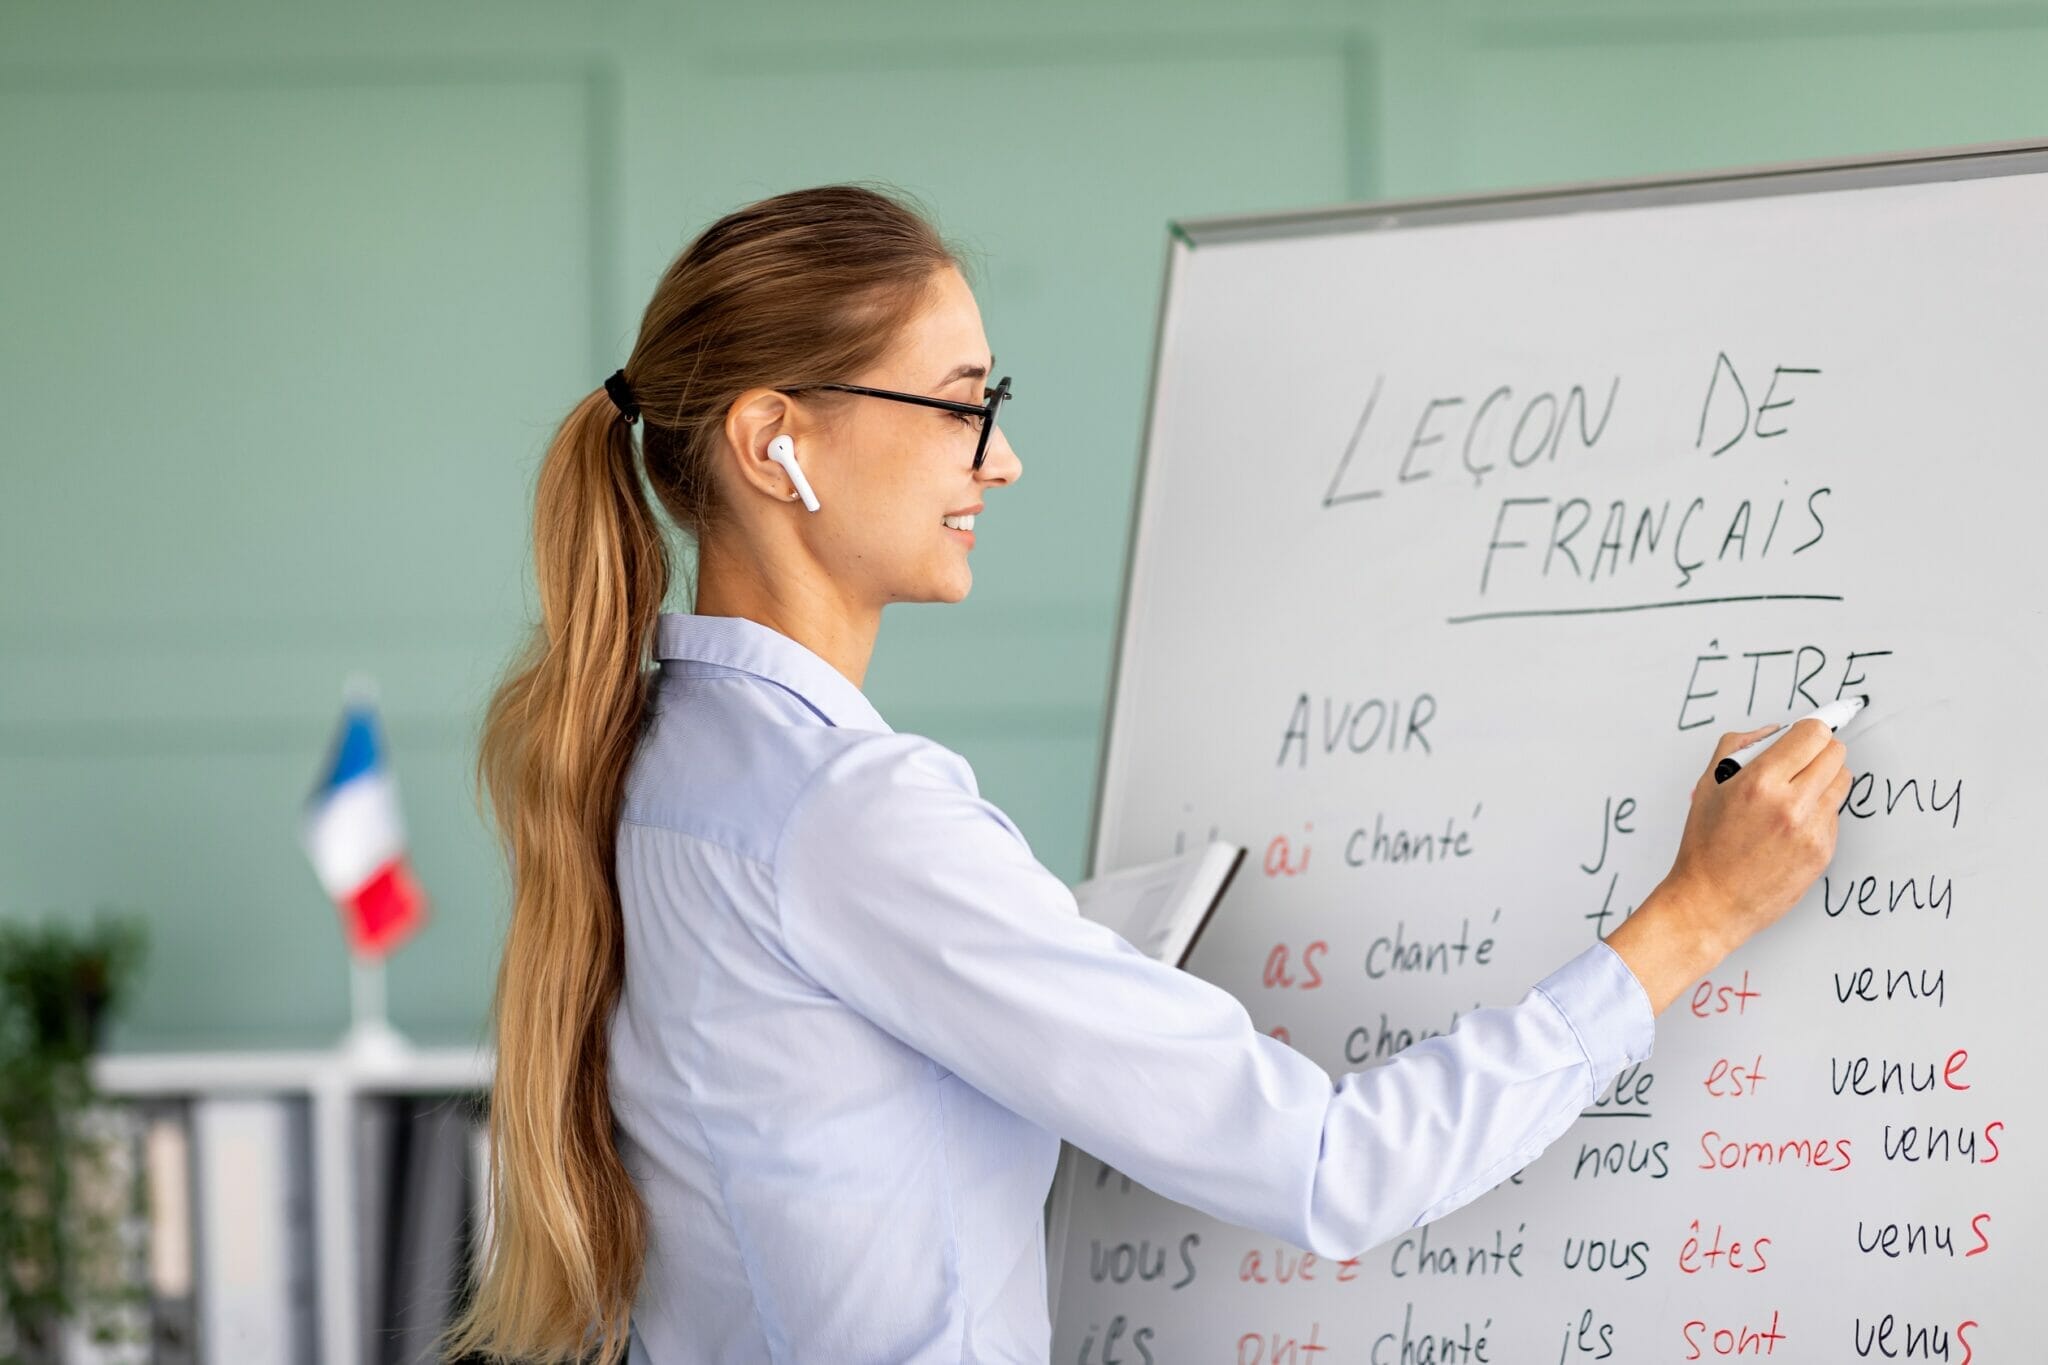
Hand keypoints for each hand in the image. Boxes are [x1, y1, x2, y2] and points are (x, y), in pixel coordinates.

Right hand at [1605, 719, 1852, 1012]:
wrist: (1711, 902)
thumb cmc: (1705, 847)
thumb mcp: (1708, 786)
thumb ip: (1738, 746)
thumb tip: (1773, 731)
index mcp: (1760, 782)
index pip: (1813, 733)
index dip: (1809, 728)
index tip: (1807, 730)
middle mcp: (1791, 804)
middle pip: (1836, 753)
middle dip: (1819, 750)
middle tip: (1800, 760)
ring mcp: (1812, 830)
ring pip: (1842, 781)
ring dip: (1823, 779)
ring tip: (1795, 793)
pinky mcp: (1823, 852)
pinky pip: (1835, 814)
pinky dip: (1818, 811)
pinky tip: (1790, 825)